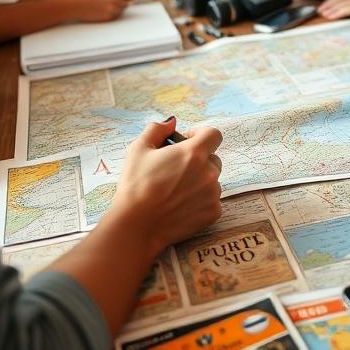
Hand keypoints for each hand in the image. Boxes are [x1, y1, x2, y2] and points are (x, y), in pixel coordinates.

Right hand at [65, 0, 132, 22]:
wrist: (75, 5)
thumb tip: (130, 0)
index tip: (130, 2)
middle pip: (126, 5)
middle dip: (122, 6)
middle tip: (110, 6)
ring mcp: (110, 8)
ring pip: (120, 12)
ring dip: (116, 11)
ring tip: (103, 9)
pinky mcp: (107, 17)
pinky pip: (113, 17)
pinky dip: (110, 16)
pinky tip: (100, 13)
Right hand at [110, 118, 222, 255]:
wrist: (136, 226)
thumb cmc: (135, 186)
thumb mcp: (138, 149)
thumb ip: (157, 129)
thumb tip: (172, 123)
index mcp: (194, 153)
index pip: (214, 134)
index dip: (201, 135)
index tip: (187, 142)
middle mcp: (209, 172)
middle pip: (213, 159)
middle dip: (198, 160)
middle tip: (176, 170)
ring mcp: (213, 194)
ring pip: (212, 181)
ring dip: (199, 181)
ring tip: (175, 191)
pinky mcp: (213, 213)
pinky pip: (212, 200)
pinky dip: (200, 201)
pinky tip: (180, 205)